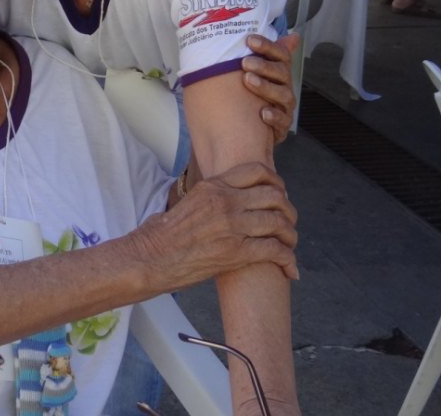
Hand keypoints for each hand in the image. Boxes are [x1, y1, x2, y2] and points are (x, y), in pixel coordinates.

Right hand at [139, 162, 297, 289]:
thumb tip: (223, 199)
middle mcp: (226, 202)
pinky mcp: (236, 253)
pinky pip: (275, 251)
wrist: (149, 258)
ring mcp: (232, 226)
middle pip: (275, 197)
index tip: (280, 193)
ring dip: (291, 236)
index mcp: (213, 186)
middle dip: (288, 211)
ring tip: (290, 246)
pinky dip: (287, 260)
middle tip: (288, 222)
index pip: (257, 172)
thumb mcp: (187, 201)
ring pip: (279, 223)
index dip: (276, 182)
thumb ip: (210, 196)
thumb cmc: (161, 235)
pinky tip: (289, 269)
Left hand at [242, 33, 298, 142]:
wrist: (256, 128)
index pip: (280, 55)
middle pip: (281, 73)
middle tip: (245, 62)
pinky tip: (263, 113)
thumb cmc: (256, 96)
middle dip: (264, 66)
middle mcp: (285, 87)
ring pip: (282, 95)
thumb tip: (293, 35)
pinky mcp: (282, 126)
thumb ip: (267, 55)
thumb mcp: (258, 74)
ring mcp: (285, 107)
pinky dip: (274, 116)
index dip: (267, 46)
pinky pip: (282, 121)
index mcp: (280, 72)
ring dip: (265, 87)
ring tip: (248, 80)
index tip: (249, 40)